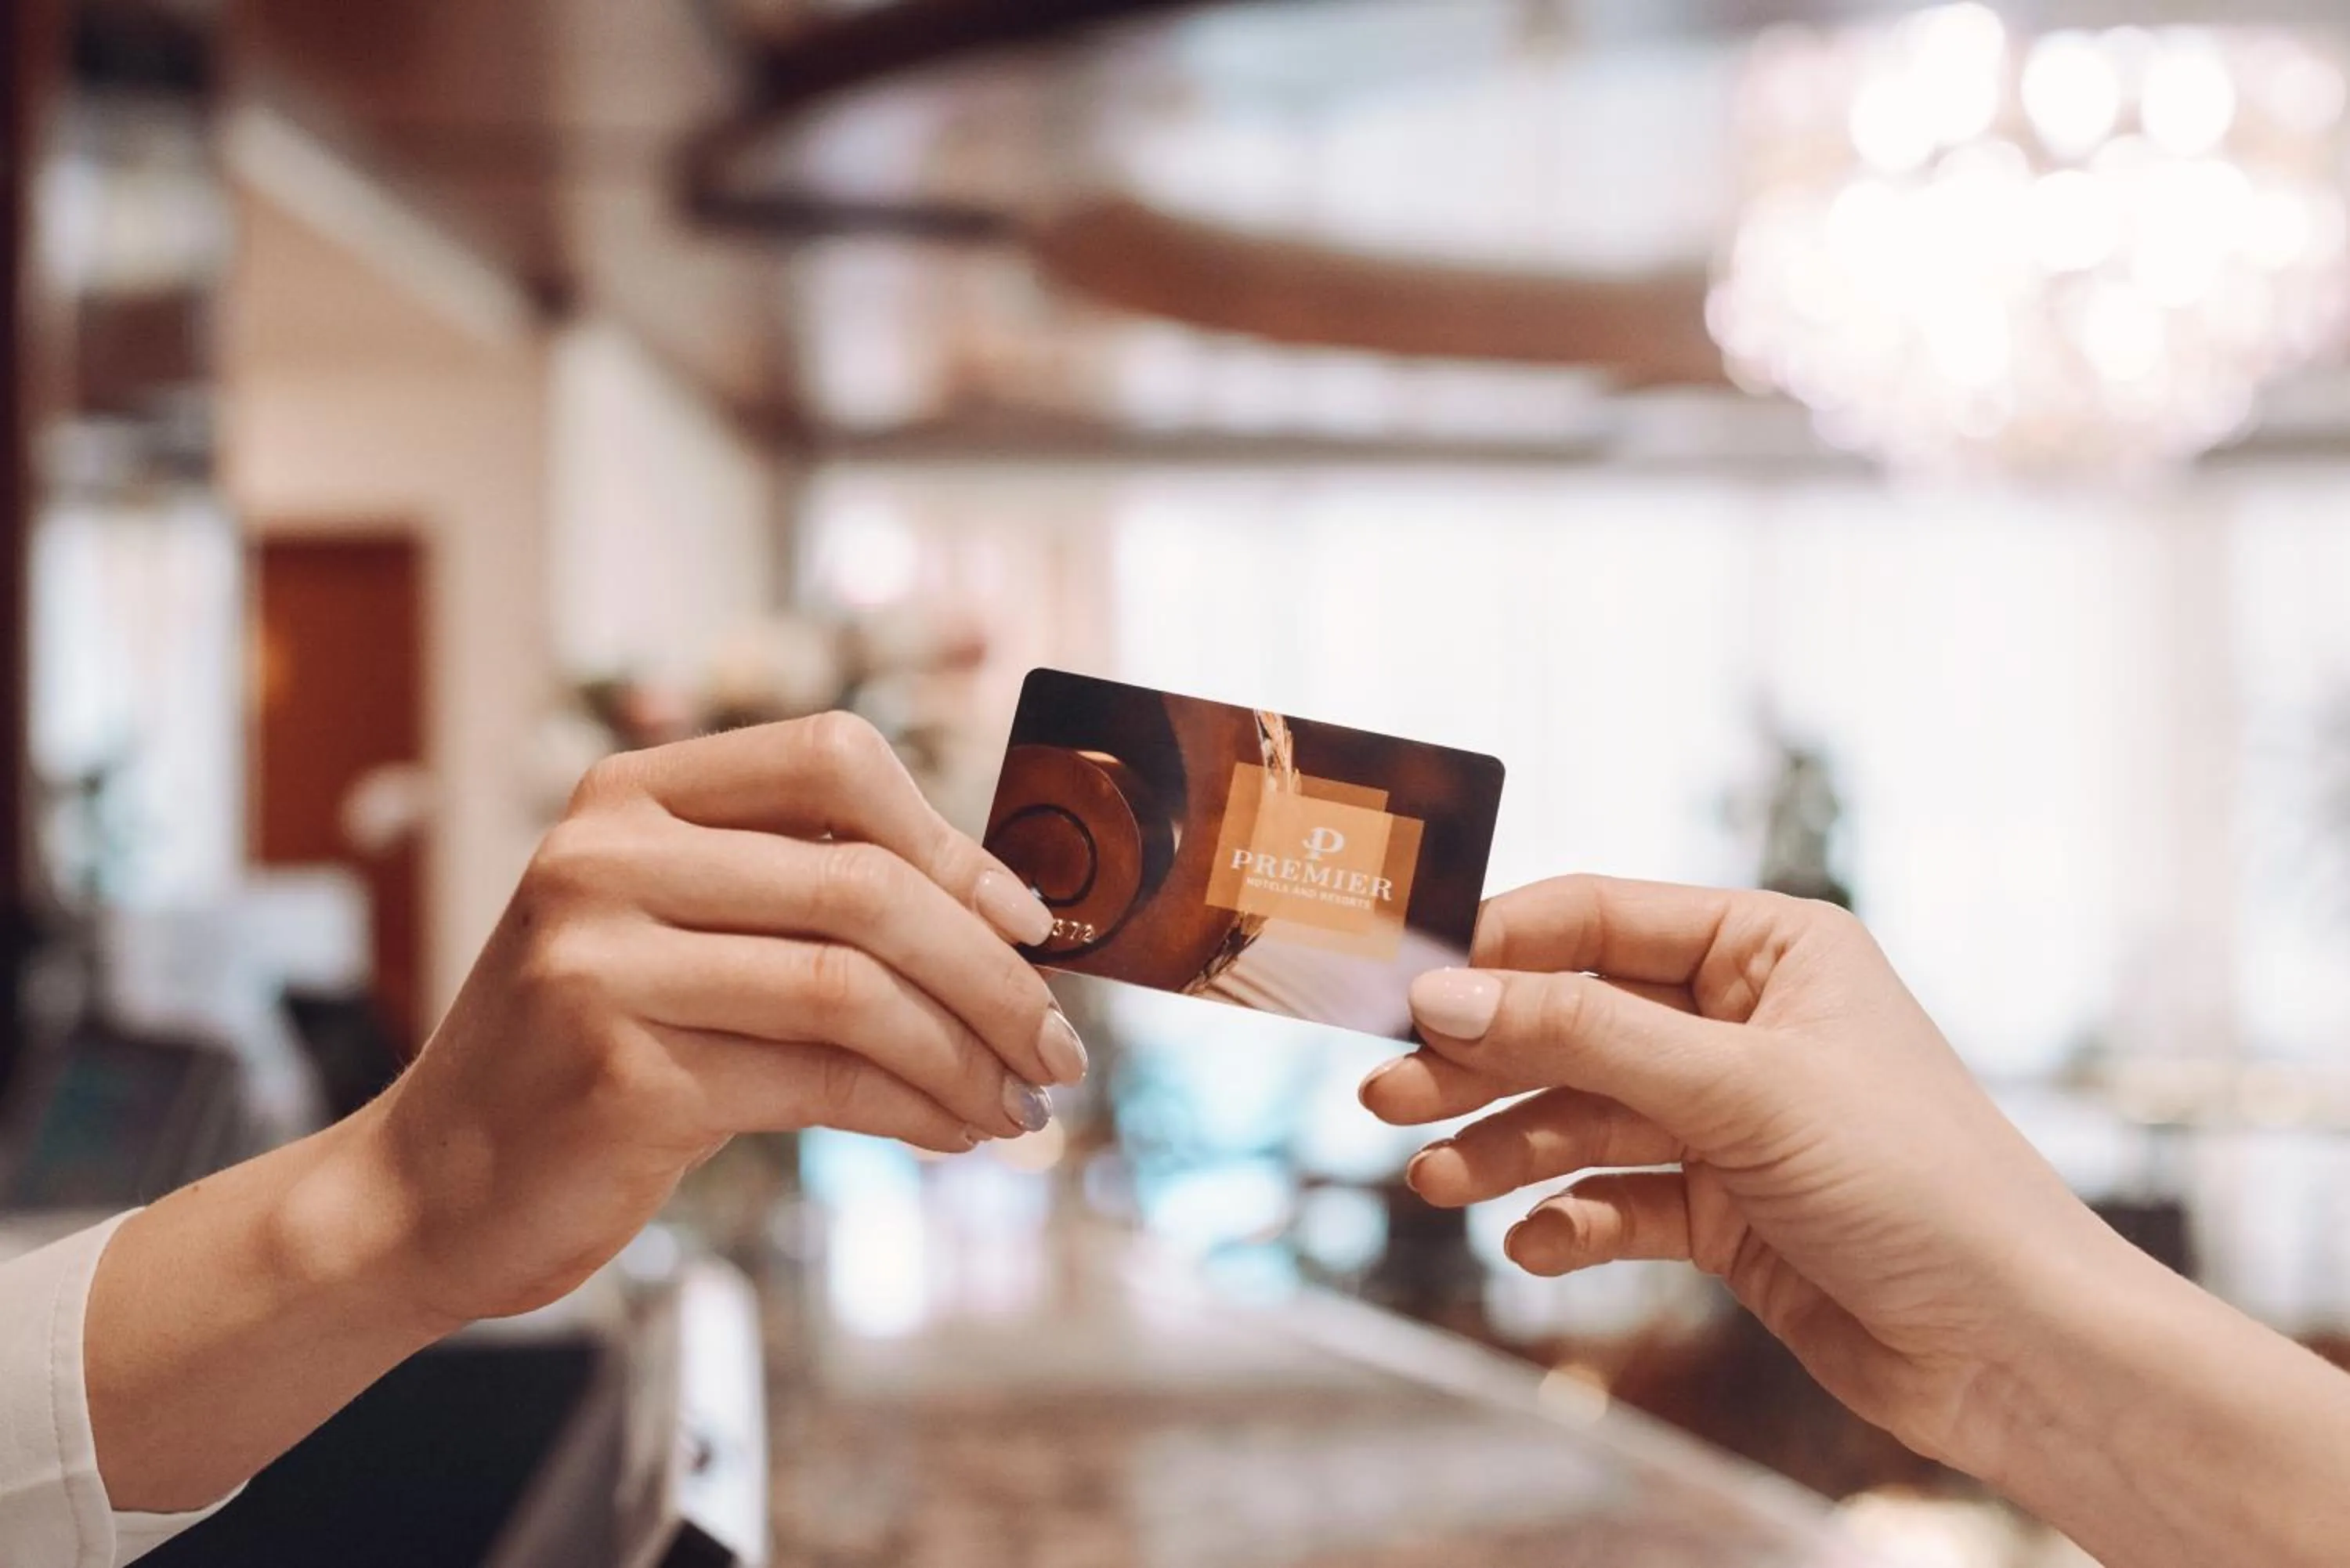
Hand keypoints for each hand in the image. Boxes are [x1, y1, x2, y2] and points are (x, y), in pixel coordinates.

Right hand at [338, 712, 1083, 1327]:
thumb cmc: (588, 1053)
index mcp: (627, 796)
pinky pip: (822, 1081)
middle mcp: (606, 859)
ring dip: (970, 1052)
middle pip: (866, 883)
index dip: (951, 838)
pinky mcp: (620, 1075)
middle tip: (1059, 1043)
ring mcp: (602, 964)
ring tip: (1023, 1101)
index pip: (832, 758)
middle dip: (992, 971)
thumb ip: (790, 896)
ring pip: (856, 989)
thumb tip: (999, 914)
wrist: (431, 1187)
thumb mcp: (666, 934)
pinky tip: (957, 1131)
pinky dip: (916, 1108)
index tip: (1028, 921)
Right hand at [1361, 875, 2125, 1475]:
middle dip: (1481, 1061)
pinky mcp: (1726, 1209)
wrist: (2013, 1347)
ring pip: (1583, 1114)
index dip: (1497, 949)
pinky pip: (1618, 1198)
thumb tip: (1447, 994)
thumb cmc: (1917, 1182)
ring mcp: (1732, 1117)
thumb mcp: (1739, 1089)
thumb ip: (1586, 1035)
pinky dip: (1572, 1219)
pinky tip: (1536, 1243)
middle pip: (1574, 1020)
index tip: (1403, 983)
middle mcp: (1745, 1021)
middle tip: (1385, 1095)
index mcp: (1770, 947)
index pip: (1600, 918)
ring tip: (1432, 1181)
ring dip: (1505, 1147)